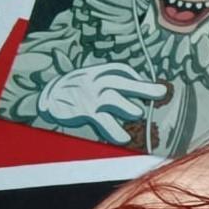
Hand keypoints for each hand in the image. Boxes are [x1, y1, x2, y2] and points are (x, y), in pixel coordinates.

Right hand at [37, 63, 168, 144]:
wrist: (46, 97)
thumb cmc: (76, 88)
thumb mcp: (93, 78)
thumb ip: (117, 81)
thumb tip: (153, 90)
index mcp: (100, 71)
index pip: (123, 70)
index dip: (138, 78)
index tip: (154, 87)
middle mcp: (97, 81)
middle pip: (124, 83)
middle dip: (145, 88)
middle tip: (161, 92)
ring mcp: (91, 96)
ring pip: (115, 100)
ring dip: (130, 108)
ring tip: (137, 114)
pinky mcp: (85, 112)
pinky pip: (103, 121)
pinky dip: (115, 131)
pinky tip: (125, 138)